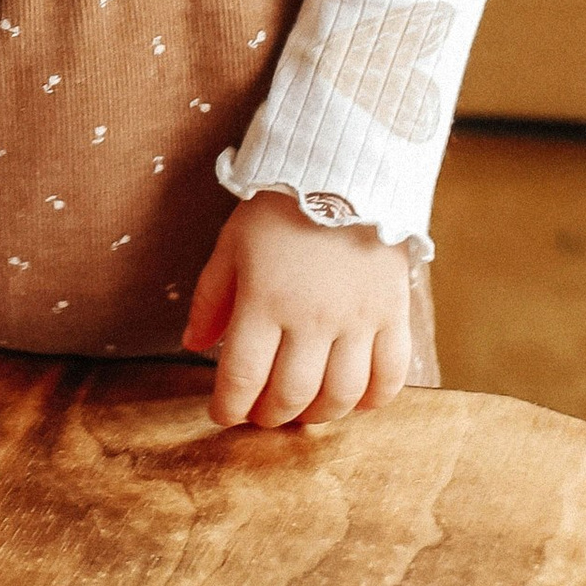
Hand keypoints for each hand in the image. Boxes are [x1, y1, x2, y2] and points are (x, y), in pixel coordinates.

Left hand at [182, 190, 412, 430]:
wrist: (343, 170)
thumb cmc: (279, 208)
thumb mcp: (231, 245)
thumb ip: (212, 298)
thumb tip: (194, 345)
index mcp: (265, 300)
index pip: (243, 376)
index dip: (229, 406)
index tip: (222, 414)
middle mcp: (312, 318)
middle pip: (291, 394)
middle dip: (269, 415)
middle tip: (260, 414)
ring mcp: (357, 319)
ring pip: (340, 395)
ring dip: (318, 415)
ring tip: (303, 410)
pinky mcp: (392, 313)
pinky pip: (390, 374)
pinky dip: (374, 400)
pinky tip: (356, 401)